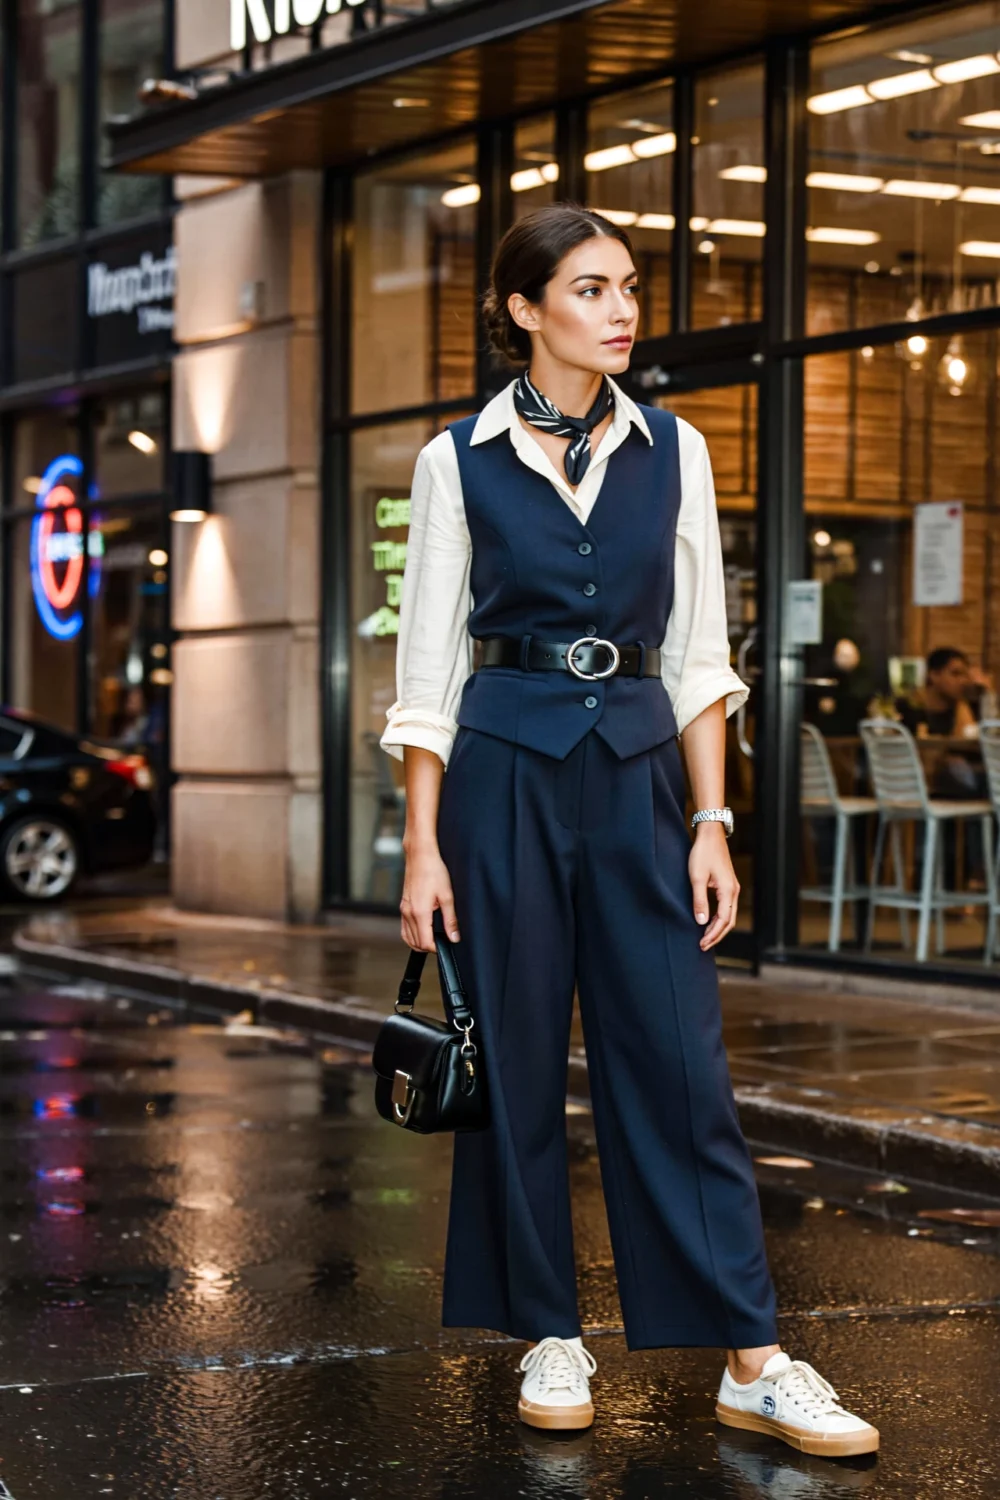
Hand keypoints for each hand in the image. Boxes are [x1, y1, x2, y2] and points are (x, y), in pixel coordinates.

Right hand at [400, 841, 460, 951]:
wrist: (420, 856)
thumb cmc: (433, 871)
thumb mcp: (447, 896)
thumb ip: (450, 919)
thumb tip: (454, 937)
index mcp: (419, 912)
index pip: (424, 942)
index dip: (436, 948)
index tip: (446, 945)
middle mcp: (408, 913)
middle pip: (415, 943)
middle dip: (428, 947)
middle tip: (442, 942)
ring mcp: (403, 910)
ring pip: (407, 937)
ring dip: (419, 942)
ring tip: (434, 939)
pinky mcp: (403, 906)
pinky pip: (404, 928)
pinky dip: (412, 934)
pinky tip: (423, 930)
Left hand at [689, 824, 739, 950]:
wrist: (710, 834)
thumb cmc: (703, 853)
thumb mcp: (696, 877)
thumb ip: (699, 900)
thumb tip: (700, 922)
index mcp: (728, 891)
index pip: (723, 921)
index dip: (713, 935)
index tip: (702, 944)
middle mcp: (734, 891)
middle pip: (729, 921)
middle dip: (717, 935)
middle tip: (703, 946)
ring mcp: (732, 888)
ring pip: (728, 915)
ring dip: (717, 927)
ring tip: (705, 937)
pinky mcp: (728, 884)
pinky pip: (726, 907)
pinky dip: (718, 918)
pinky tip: (708, 921)